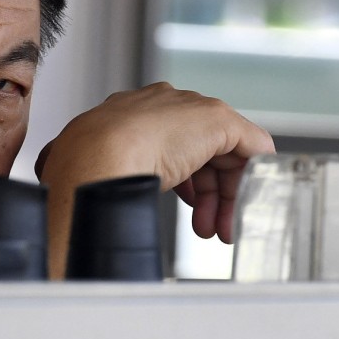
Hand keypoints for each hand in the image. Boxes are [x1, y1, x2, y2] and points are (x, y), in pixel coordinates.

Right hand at [36, 82, 273, 276]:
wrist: (98, 152)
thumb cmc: (89, 166)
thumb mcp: (101, 168)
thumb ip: (108, 173)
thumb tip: (82, 198)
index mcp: (133, 114)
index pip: (172, 147)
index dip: (185, 184)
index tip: (187, 211)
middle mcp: (164, 108)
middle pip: (201, 153)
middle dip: (206, 197)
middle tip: (207, 229)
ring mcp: (191, 111)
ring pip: (224, 155)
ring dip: (222, 198)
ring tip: (215, 230)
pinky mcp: (218, 120)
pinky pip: (252, 143)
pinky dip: (256, 171)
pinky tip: (252, 196)